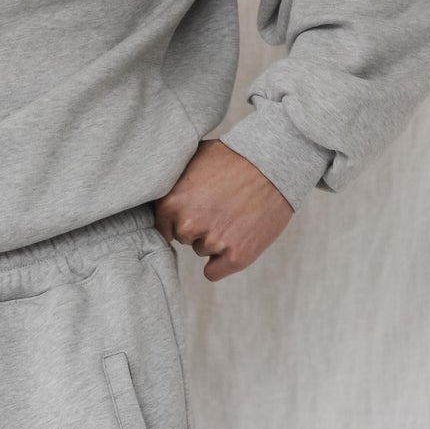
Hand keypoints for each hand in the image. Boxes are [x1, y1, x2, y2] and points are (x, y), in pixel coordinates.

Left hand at [155, 139, 293, 281]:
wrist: (275, 161)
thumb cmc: (234, 156)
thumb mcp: (193, 158)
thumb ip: (171, 182)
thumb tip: (153, 192)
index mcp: (171, 203)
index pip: (163, 226)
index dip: (180, 216)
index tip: (196, 207)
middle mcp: (188, 226)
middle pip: (184, 239)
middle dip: (198, 227)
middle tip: (220, 206)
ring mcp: (213, 243)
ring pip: (201, 252)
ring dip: (214, 240)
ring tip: (234, 214)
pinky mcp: (236, 257)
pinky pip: (213, 272)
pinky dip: (222, 261)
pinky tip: (236, 238)